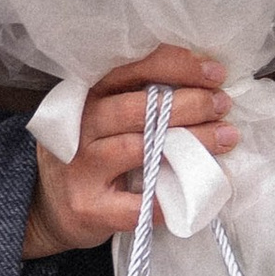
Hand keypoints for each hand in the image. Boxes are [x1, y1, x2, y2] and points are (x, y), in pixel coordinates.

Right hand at [24, 46, 236, 259]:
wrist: (49, 208)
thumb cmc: (91, 155)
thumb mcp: (102, 117)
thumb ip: (138, 99)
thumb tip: (204, 84)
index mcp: (88, 96)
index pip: (131, 69)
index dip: (176, 67)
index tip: (215, 72)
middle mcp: (81, 128)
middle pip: (138, 109)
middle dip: (189, 104)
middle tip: (222, 105)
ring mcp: (81, 169)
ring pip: (141, 149)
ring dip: (190, 142)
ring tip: (225, 138)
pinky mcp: (89, 207)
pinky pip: (138, 203)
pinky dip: (172, 197)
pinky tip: (199, 192)